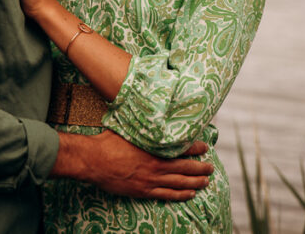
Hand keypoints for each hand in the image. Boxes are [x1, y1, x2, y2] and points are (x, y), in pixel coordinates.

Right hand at [53, 131, 212, 200]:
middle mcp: (156, 165)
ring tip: (206, 182)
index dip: (196, 148)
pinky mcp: (143, 191)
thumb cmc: (109, 141)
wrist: (93, 161)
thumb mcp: (128, 127)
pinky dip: (180, 195)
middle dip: (200, 168)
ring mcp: (150, 180)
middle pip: (185, 168)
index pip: (182, 148)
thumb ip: (141, 123)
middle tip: (210, 167)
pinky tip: (190, 194)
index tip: (205, 147)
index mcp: (154, 148)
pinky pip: (167, 195)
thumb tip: (148, 109)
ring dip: (195, 182)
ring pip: (179, 183)